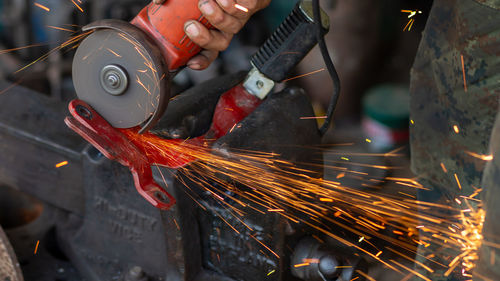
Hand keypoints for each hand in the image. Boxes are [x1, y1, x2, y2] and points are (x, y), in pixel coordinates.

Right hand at [153, 0, 270, 69]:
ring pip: (232, 26)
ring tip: (205, 3)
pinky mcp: (251, 4)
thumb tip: (157, 2)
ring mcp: (239, 17)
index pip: (207, 53)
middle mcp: (225, 27)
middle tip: (190, 26)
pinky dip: (231, 3)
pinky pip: (245, 7)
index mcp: (211, 30)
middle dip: (204, 38)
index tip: (191, 63)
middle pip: (220, 43)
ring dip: (217, 17)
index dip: (201, 61)